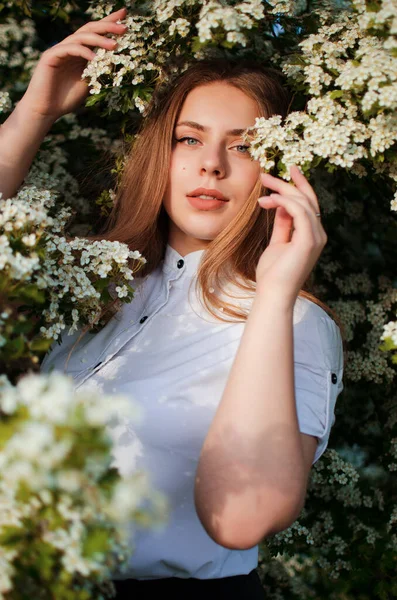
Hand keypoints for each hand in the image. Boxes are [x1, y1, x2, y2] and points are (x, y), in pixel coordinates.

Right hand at [19, 7, 127, 120]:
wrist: (46, 110)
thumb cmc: (66, 99)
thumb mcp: (88, 84)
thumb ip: (97, 72)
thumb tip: (115, 65)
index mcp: (79, 53)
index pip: (95, 34)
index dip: (109, 24)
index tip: (125, 17)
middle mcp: (70, 48)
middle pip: (89, 30)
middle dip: (107, 26)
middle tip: (125, 27)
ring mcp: (60, 50)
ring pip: (81, 37)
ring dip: (99, 39)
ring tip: (115, 44)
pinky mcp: (51, 56)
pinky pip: (70, 49)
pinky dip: (84, 52)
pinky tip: (96, 58)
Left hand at [255, 165, 326, 306]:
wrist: (273, 294)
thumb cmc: (273, 273)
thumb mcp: (278, 243)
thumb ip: (283, 225)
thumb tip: (281, 206)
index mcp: (313, 235)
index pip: (309, 204)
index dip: (299, 185)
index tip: (288, 170)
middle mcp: (318, 234)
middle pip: (307, 199)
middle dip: (287, 183)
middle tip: (265, 175)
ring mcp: (316, 237)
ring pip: (303, 203)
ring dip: (281, 191)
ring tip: (262, 189)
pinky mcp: (308, 241)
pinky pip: (299, 212)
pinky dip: (284, 202)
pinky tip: (269, 201)